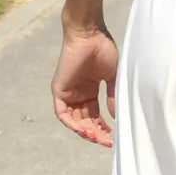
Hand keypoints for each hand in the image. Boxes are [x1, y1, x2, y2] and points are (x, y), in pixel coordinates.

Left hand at [51, 24, 117, 147]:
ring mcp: (68, 92)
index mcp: (91, 89)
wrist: (89, 34)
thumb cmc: (102, 48)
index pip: (94, 115)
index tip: (113, 135)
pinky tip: (84, 130)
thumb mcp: (112, 75)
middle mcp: (79, 93)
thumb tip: (116, 115)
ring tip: (98, 138)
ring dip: (85, 131)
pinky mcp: (59, 90)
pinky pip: (63, 113)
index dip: (102, 126)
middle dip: (95, 132)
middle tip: (107, 140)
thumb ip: (112, 95)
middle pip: (85, 120)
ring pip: (74, 120)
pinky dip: (72, 123)